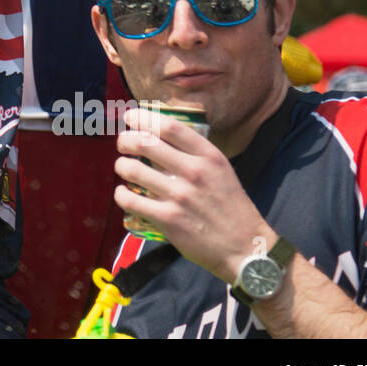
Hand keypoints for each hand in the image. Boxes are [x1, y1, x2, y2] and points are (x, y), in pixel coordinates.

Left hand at [113, 108, 273, 283]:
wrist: (245, 248)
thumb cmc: (230, 207)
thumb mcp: (221, 171)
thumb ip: (195, 154)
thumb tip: (160, 138)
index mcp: (209, 157)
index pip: (170, 126)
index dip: (144, 118)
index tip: (131, 118)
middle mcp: (194, 172)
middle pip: (145, 143)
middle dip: (125, 140)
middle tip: (123, 144)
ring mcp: (180, 196)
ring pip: (132, 169)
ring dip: (121, 166)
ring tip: (123, 168)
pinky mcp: (168, 219)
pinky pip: (130, 200)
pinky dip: (121, 194)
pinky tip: (125, 194)